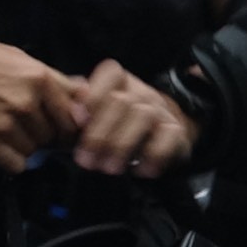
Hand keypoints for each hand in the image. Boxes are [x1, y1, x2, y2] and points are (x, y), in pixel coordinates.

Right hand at [0, 32, 83, 172]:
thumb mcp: (23, 59)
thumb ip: (56, 80)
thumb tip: (85, 94)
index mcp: (39, 80)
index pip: (73, 119)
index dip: (68, 126)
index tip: (60, 127)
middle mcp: (25, 103)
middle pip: (52, 137)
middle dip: (43, 133)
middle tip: (25, 122)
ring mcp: (4, 123)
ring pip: (34, 151)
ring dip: (25, 144)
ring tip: (8, 128)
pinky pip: (15, 164)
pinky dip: (11, 158)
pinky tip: (2, 143)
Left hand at [70, 59, 194, 178]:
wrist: (163, 128)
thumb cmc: (117, 118)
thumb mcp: (96, 108)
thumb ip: (79, 105)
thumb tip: (69, 112)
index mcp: (118, 80)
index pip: (109, 75)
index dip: (93, 96)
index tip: (78, 120)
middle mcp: (141, 91)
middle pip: (121, 102)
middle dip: (100, 134)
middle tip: (86, 160)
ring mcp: (161, 110)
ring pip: (142, 117)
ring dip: (122, 145)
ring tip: (108, 168)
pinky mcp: (177, 131)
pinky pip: (168, 139)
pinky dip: (154, 156)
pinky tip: (140, 171)